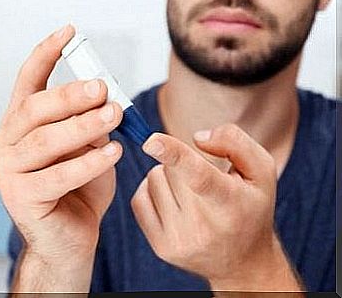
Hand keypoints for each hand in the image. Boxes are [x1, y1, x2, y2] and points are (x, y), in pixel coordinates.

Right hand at [0, 25, 122, 269]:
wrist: (70, 239)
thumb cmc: (80, 191)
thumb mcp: (89, 149)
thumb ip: (91, 126)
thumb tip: (103, 99)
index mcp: (20, 127)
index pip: (27, 82)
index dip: (46, 54)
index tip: (69, 33)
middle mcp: (5, 144)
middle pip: (35, 108)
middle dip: (72, 95)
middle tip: (103, 88)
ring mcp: (7, 172)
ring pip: (46, 140)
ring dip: (84, 125)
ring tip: (114, 115)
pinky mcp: (20, 198)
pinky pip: (59, 175)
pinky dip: (90, 162)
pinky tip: (114, 152)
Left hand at [132, 124, 300, 291]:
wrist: (243, 262)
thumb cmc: (251, 207)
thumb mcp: (261, 170)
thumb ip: (234, 142)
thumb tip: (195, 138)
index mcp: (230, 202)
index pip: (199, 176)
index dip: (173, 154)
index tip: (150, 141)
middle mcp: (203, 226)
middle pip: (171, 169)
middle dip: (182, 163)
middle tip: (204, 180)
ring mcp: (179, 240)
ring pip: (153, 179)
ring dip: (168, 177)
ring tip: (192, 193)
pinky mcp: (161, 247)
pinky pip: (139, 199)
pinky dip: (153, 191)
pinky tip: (174, 201)